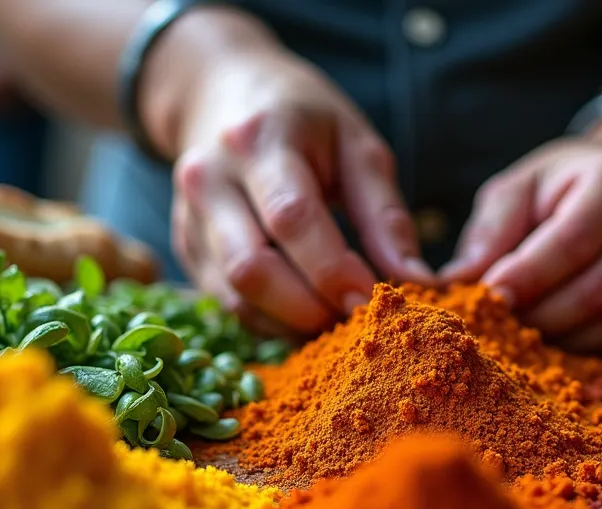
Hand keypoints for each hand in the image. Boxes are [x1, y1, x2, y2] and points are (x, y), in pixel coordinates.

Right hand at [170, 49, 433, 336]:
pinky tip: (303, 311)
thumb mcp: (357, 145)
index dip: (333, 271)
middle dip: (309, 308)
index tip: (374, 301)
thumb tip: (416, 281)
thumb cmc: (303, 119)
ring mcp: (188, 216)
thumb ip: (386, 214)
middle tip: (356, 318)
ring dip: (290, 323)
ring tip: (334, 317)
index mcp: (258, 141)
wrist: (221, 92)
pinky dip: (270, 320)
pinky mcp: (185, 246)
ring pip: (233, 295)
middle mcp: (208, 178)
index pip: (291, 219)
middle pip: (250, 269)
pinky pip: (225, 301)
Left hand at [441, 122, 601, 350]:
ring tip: (521, 330)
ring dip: (562, 336)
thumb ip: (491, 230)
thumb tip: (458, 282)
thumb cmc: (560, 188)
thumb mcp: (519, 188)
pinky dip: (587, 346)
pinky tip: (555, 336)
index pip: (572, 242)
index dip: (527, 277)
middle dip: (539, 314)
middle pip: (596, 289)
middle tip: (497, 322)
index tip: (486, 298)